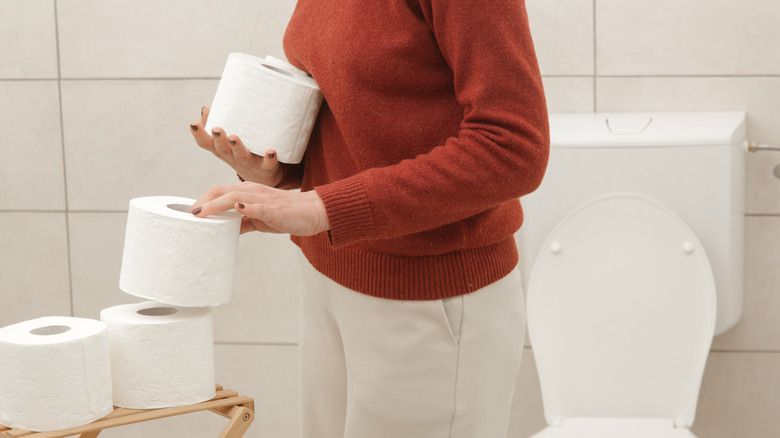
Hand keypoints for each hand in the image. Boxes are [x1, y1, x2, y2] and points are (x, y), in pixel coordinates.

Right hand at [189, 107, 282, 186]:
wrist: (262, 178)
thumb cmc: (241, 153)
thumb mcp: (227, 142)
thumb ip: (218, 123)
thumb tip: (205, 109)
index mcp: (222, 150)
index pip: (206, 144)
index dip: (199, 135)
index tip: (193, 124)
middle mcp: (233, 157)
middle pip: (222, 149)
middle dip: (219, 139)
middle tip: (216, 129)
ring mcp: (249, 163)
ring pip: (242, 156)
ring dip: (238, 147)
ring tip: (234, 138)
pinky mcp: (265, 167)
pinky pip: (267, 164)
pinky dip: (269, 158)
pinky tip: (271, 151)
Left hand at [191, 182, 329, 235]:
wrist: (314, 212)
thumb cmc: (286, 214)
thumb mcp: (260, 219)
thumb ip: (242, 222)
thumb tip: (223, 231)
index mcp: (247, 192)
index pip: (219, 191)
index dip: (202, 200)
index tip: (189, 213)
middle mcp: (253, 191)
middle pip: (222, 190)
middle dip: (203, 201)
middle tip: (190, 215)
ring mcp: (264, 200)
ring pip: (236, 196)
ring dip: (216, 204)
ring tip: (202, 213)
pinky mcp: (276, 210)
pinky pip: (260, 207)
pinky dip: (248, 208)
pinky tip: (238, 209)